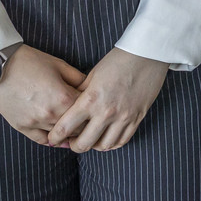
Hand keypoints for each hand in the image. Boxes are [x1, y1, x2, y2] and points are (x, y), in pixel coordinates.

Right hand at [0, 45, 85, 144]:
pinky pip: (40, 140)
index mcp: (64, 98)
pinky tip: (57, 138)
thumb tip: (89, 89)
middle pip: (76, 128)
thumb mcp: (60, 65)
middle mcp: (51, 115)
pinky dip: (50, 140)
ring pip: (60, 137)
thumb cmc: (30, 61)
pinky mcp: (21, 127)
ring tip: (75, 130)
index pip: (87, 111)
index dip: (93, 108)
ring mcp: (35, 123)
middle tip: (88, 121)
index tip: (96, 107)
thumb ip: (78, 78)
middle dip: (84, 124)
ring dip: (68, 133)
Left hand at [47, 46, 168, 152]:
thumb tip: (68, 109)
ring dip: (93, 146)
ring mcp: (123, 117)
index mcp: (91, 99)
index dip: (55, 137)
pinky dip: (111, 144)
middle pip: (83, 144)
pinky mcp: (137, 118)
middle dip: (73, 146)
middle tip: (71, 142)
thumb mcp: (92, 75)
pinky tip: (106, 139)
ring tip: (90, 140)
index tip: (53, 138)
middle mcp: (106, 112)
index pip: (65, 127)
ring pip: (103, 146)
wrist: (147, 54)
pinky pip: (122, 141)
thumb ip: (79, 94)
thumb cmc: (117, 60)